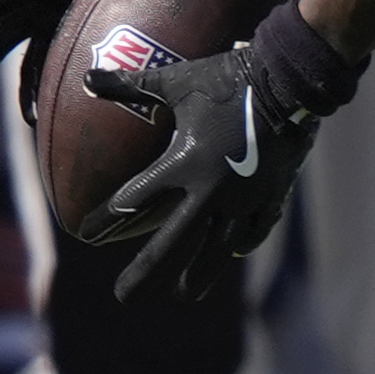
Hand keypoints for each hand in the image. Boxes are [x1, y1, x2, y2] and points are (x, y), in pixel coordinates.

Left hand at [87, 43, 317, 303]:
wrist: (289, 82)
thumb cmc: (227, 79)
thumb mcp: (176, 81)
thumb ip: (132, 85)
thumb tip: (88, 77)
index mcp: (184, 163)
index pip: (133, 200)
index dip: (105, 219)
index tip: (85, 235)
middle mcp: (210, 189)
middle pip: (172, 244)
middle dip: (144, 272)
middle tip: (124, 296)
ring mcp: (244, 197)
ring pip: (217, 248)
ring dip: (198, 273)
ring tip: (183, 293)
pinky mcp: (272, 194)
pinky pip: (256, 230)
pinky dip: (242, 244)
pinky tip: (233, 253)